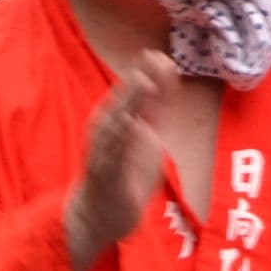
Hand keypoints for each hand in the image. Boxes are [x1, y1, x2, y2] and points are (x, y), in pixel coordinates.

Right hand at [66, 50, 175, 270]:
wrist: (101, 215)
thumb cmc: (125, 174)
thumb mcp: (148, 139)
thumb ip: (157, 112)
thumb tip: (169, 80)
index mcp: (119, 122)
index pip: (135, 94)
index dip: (149, 74)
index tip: (162, 55)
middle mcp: (108, 133)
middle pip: (124, 102)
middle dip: (139, 80)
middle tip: (153, 57)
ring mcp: (105, 153)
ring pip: (116, 123)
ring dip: (129, 102)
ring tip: (144, 82)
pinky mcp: (106, 176)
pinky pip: (112, 155)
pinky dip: (120, 137)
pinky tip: (130, 122)